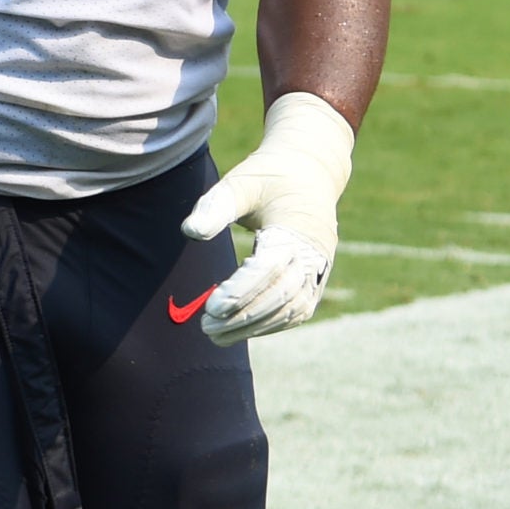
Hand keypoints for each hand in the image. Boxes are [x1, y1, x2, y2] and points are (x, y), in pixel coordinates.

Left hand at [181, 91, 354, 345]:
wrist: (308, 173)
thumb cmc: (267, 178)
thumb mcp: (239, 184)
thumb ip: (215, 207)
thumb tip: (189, 232)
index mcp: (297, 230)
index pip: (270, 269)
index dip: (242, 290)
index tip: (211, 306)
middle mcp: (315, 254)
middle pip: (281, 295)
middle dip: (244, 315)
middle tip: (206, 327)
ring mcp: (320, 269)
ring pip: (291, 309)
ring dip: (255, 326)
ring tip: (217, 335)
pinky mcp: (316, 279)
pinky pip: (297, 310)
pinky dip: (271, 324)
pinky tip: (241, 331)